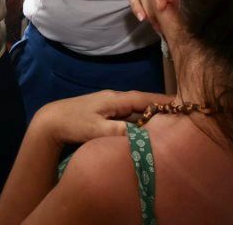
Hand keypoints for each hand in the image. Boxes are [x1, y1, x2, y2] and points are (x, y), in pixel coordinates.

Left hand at [30, 90, 173, 145]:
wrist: (51, 121)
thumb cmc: (73, 123)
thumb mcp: (95, 129)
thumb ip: (116, 131)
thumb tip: (139, 135)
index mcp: (114, 99)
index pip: (143, 98)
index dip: (162, 100)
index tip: (181, 103)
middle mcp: (114, 99)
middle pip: (142, 102)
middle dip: (160, 107)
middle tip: (180, 115)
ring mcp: (110, 106)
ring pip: (135, 109)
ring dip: (149, 115)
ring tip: (168, 123)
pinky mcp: (105, 114)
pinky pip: (128, 115)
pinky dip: (139, 120)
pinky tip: (145, 129)